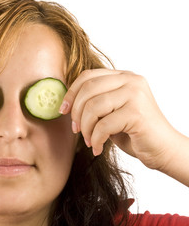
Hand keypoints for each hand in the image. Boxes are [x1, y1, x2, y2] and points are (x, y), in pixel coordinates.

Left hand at [59, 69, 181, 170]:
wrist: (162, 149)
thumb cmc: (133, 131)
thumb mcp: (110, 111)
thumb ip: (94, 101)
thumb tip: (65, 103)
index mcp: (123, 76)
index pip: (88, 76)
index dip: (71, 93)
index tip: (62, 110)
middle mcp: (131, 80)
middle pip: (88, 89)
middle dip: (76, 113)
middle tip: (76, 130)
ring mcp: (135, 94)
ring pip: (93, 107)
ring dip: (86, 128)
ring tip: (88, 141)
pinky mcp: (137, 113)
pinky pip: (103, 125)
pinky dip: (96, 140)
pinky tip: (97, 148)